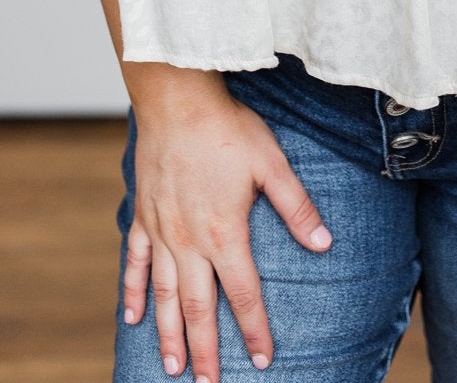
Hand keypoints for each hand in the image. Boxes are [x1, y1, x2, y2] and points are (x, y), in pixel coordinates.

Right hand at [122, 89, 333, 379]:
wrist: (177, 100)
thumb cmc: (227, 128)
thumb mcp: (272, 164)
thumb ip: (297, 207)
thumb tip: (324, 244)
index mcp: (224, 232)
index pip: (243, 293)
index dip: (254, 329)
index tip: (263, 359)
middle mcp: (188, 240)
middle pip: (198, 307)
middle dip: (206, 350)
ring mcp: (161, 230)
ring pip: (164, 294)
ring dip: (168, 333)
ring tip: (173, 367)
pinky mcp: (143, 215)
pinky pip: (136, 262)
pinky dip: (133, 291)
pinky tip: (132, 317)